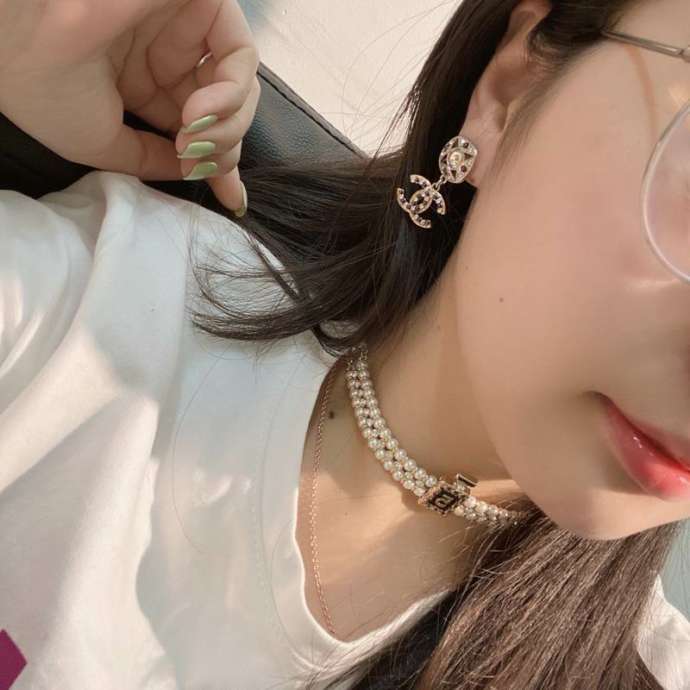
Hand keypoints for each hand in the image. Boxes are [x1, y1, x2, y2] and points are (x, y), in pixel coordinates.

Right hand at [0, 0, 259, 213]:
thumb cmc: (49, 90)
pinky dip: (232, 94)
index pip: (197, 126)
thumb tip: (196, 171)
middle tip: (205, 164)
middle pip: (224, 110)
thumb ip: (153, 160)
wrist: (24, 35)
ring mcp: (182, 28)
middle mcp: (164, 55)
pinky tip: (200, 114)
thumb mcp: (102, 143)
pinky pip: (240, 55)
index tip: (232, 199)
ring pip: (239, 86)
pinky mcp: (198, 2)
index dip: (220, 163)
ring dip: (228, 126)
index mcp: (139, 82)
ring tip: (197, 140)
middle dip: (225, 149)